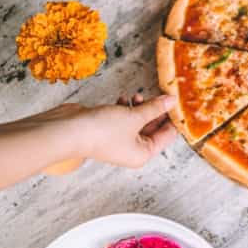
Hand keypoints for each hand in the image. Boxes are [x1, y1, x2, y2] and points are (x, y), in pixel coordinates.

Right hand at [43, 93, 177, 168]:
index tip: (179, 101)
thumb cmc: (101, 131)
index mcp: (143, 154)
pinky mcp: (108, 129)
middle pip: (153, 127)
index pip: (167, 135)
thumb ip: (154, 108)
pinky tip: (123, 98)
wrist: (68, 130)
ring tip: (138, 96)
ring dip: (140, 107)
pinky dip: (125, 107)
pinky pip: (124, 117)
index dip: (173, 118)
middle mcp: (132, 150)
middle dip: (156, 110)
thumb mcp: (134, 117)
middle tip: (162, 94)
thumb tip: (171, 101)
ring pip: (138, 120)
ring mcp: (119, 140)